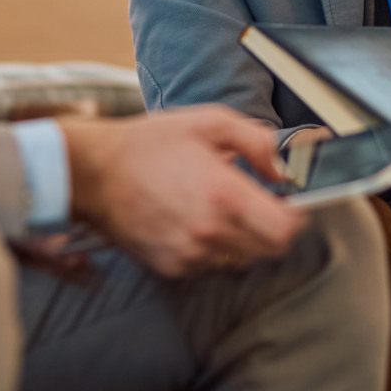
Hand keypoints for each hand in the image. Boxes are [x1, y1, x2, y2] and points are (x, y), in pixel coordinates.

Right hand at [58, 106, 306, 276]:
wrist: (94, 173)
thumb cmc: (149, 145)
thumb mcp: (209, 123)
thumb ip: (258, 142)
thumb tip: (284, 167)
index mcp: (224, 195)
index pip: (286, 230)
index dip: (296, 216)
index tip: (290, 202)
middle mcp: (210, 232)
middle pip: (270, 249)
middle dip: (272, 226)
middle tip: (258, 201)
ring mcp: (190, 254)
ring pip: (241, 258)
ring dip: (242, 237)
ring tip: (218, 206)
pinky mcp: (172, 267)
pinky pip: (210, 263)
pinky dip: (212, 245)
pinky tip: (193, 218)